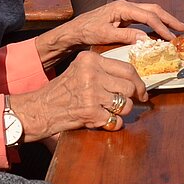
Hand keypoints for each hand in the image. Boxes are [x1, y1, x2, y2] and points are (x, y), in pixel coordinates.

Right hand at [13, 52, 150, 141]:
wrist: (40, 108)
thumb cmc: (62, 91)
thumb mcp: (80, 70)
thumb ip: (103, 70)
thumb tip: (133, 80)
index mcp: (90, 60)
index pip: (127, 68)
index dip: (139, 82)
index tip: (142, 92)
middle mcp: (91, 74)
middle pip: (129, 87)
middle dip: (131, 99)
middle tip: (125, 104)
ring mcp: (91, 93)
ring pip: (126, 105)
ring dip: (121, 112)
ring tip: (107, 111)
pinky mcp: (90, 112)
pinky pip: (115, 120)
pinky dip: (112, 124)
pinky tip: (101, 120)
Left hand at [58, 0, 183, 47]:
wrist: (74, 30)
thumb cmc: (87, 31)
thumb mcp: (106, 35)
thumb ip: (126, 36)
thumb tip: (146, 39)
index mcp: (122, 8)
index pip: (148, 16)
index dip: (161, 27)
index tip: (171, 38)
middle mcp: (126, 6)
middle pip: (153, 9)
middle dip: (168, 18)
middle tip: (182, 28)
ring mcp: (125, 10)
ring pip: (150, 12)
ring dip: (163, 20)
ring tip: (175, 29)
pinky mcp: (124, 17)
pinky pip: (143, 18)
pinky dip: (154, 24)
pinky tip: (160, 31)